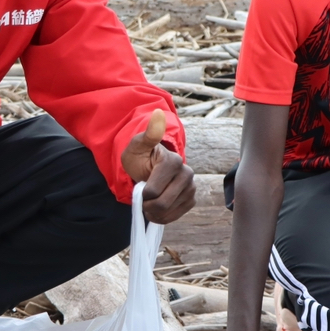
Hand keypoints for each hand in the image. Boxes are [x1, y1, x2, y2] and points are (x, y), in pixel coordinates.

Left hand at [120, 109, 194, 223]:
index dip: (141, 194)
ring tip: (149, 202)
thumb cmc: (140, 156)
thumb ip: (149, 134)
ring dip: (154, 212)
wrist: (148, 166)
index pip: (152, 191)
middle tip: (142, 198)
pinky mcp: (192, 199)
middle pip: (162, 204)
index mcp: (173, 161)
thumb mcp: (138, 145)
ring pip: (168, 212)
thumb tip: (158, 114)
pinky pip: (176, 216)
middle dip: (147, 205)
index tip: (139, 186)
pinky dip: (163, 217)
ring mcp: (191, 187)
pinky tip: (157, 209)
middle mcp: (187, 174)